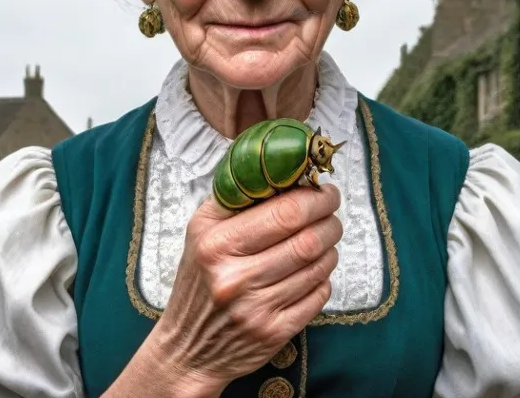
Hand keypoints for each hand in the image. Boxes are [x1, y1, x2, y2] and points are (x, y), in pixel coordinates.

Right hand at [146, 185, 342, 393]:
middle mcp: (236, 277)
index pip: (285, 213)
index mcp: (217, 244)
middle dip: (330, 222)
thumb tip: (282, 171)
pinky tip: (314, 272)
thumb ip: (235, 198)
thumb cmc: (198, 281)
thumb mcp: (200, 232)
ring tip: (324, 241)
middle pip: (308, 240)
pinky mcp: (274, 332)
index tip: (326, 191)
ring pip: (318, 268)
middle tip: (332, 215)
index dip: (316, 198)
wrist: (187, 349)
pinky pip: (318, 297)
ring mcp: (257, 308)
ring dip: (330, 249)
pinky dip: (324, 279)